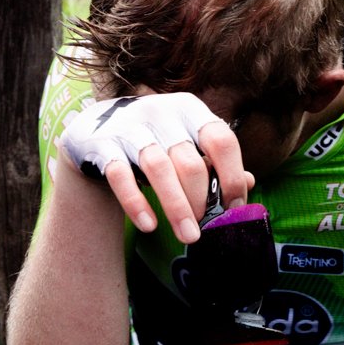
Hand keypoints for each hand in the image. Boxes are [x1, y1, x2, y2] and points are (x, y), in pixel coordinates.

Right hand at [59, 93, 249, 243]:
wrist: (93, 128)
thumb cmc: (153, 138)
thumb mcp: (185, 141)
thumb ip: (214, 161)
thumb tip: (250, 183)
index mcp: (189, 109)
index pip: (221, 140)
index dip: (233, 176)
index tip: (235, 207)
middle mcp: (161, 112)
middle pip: (190, 161)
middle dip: (201, 201)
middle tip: (204, 228)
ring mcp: (130, 127)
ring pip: (158, 168)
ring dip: (176, 207)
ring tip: (188, 236)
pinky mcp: (103, 145)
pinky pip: (120, 176)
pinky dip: (136, 203)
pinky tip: (149, 225)